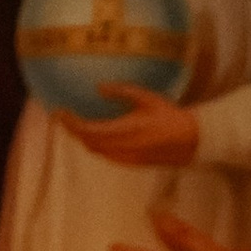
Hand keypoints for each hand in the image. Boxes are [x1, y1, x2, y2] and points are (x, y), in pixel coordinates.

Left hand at [62, 84, 200, 168]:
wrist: (190, 141)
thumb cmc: (169, 116)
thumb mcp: (147, 98)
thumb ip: (122, 92)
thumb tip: (99, 88)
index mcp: (127, 130)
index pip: (89, 130)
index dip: (71, 123)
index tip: (60, 112)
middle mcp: (123, 147)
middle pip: (88, 143)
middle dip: (73, 131)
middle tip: (64, 116)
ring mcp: (126, 158)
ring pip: (95, 151)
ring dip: (83, 139)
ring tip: (76, 123)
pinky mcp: (130, 163)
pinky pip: (105, 155)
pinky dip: (95, 145)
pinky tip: (95, 134)